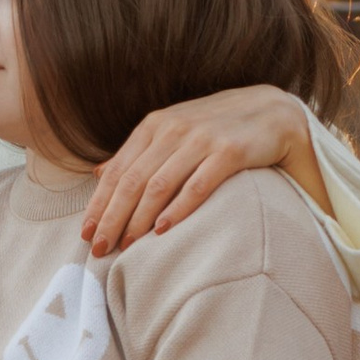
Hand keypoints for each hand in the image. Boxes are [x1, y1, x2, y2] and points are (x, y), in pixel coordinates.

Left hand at [80, 84, 326, 252]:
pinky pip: (197, 185)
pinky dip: (178, 208)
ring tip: (126, 246)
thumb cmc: (218, 126)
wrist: (273, 110)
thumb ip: (139, 152)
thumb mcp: (173, 131)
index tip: (86, 233)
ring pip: (159, 185)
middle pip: (132, 181)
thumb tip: (99, 172)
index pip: (118, 170)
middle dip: (112, 217)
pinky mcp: (229, 151)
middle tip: (99, 248)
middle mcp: (173, 129)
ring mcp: (201, 139)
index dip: (99, 203)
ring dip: (138, 219)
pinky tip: (163, 230)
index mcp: (155, 126)